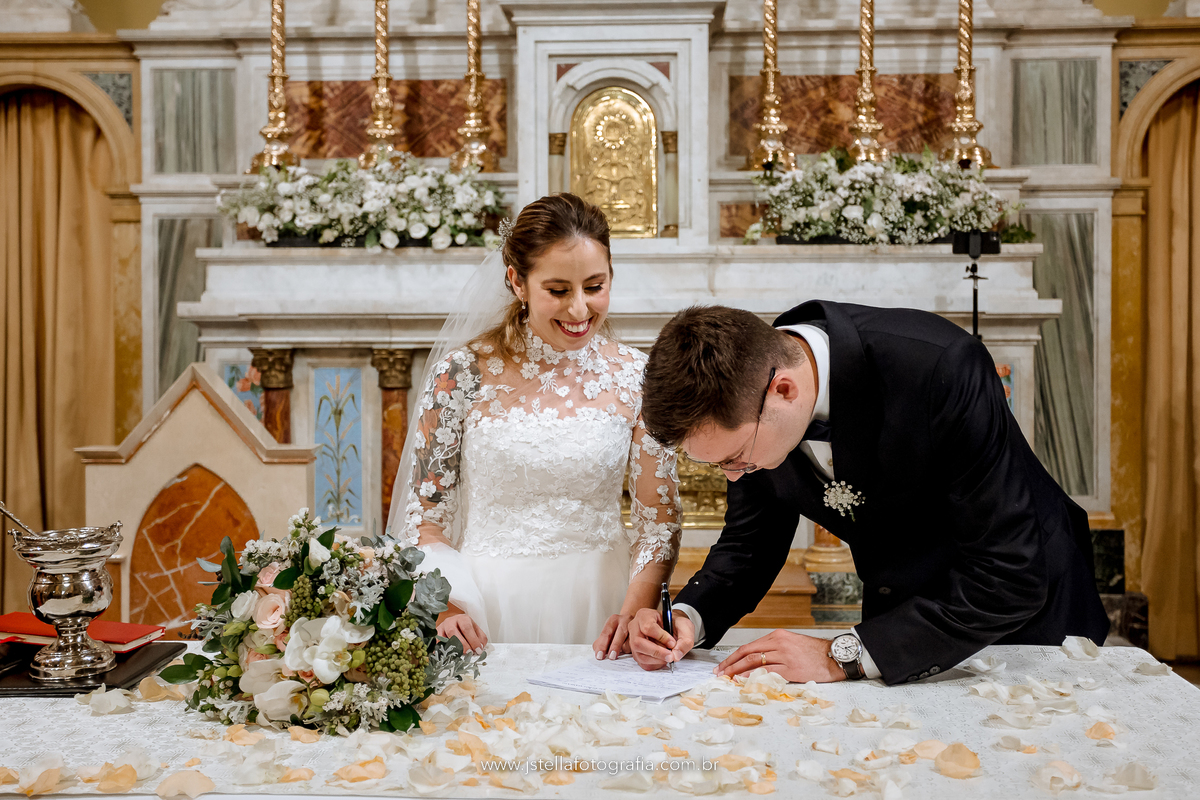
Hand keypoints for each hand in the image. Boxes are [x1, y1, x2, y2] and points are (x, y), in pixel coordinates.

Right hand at [436, 604, 486, 653]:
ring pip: (444, 637)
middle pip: (453, 632)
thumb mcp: (475, 630)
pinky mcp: (436, 635)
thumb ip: (480, 638)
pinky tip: (447, 655)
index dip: (473, 640)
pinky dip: (441, 649)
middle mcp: (450, 621)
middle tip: (469, 653)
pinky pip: (437, 643)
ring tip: (460, 655)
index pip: (467, 628)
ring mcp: (441, 628)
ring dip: (452, 648)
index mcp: (463, 619)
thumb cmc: (465, 628)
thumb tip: (480, 647)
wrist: (453, 623)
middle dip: (462, 644)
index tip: (478, 650)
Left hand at [593, 613, 633, 659]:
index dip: (602, 645)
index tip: (600, 656)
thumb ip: (601, 641)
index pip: (606, 633)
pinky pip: (637, 645)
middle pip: (620, 634)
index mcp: (613, 620)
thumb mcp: (609, 631)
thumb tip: (598, 653)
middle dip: (615, 646)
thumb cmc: (619, 629)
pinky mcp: (643, 632)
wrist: (635, 621)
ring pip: (630, 641)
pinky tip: (632, 650)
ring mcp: (636, 625)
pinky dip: (632, 651)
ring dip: (625, 650)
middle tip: (611, 657)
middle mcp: (625, 620)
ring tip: (623, 651)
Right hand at [629, 607, 694, 670]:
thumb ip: (685, 640)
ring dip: (657, 660)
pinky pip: (642, 663)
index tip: (672, 643)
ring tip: (668, 656)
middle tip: (670, 656)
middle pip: (638, 643)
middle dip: (657, 652)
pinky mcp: (636, 653)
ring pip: (640, 655)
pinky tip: (663, 659)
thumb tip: (676, 655)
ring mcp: (633, 641)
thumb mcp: (685, 626)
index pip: (648, 627)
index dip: (661, 637)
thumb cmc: (675, 624)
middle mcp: (635, 628)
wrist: (672, 627)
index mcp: (645, 615)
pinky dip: (655, 664)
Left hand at [715, 630, 844, 682]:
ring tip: (727, 678)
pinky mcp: (791, 669)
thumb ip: (775, 650)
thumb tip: (757, 663)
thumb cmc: (816, 653)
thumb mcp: (792, 644)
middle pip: (748, 653)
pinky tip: (744, 681)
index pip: (749, 646)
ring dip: (737, 671)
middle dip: (730, 664)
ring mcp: (784, 656)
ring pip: (754, 662)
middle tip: (719, 673)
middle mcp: (779, 644)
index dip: (734, 657)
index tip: (723, 665)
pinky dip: (753, 677)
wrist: (835, 657)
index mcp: (778, 636)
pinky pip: (767, 673)